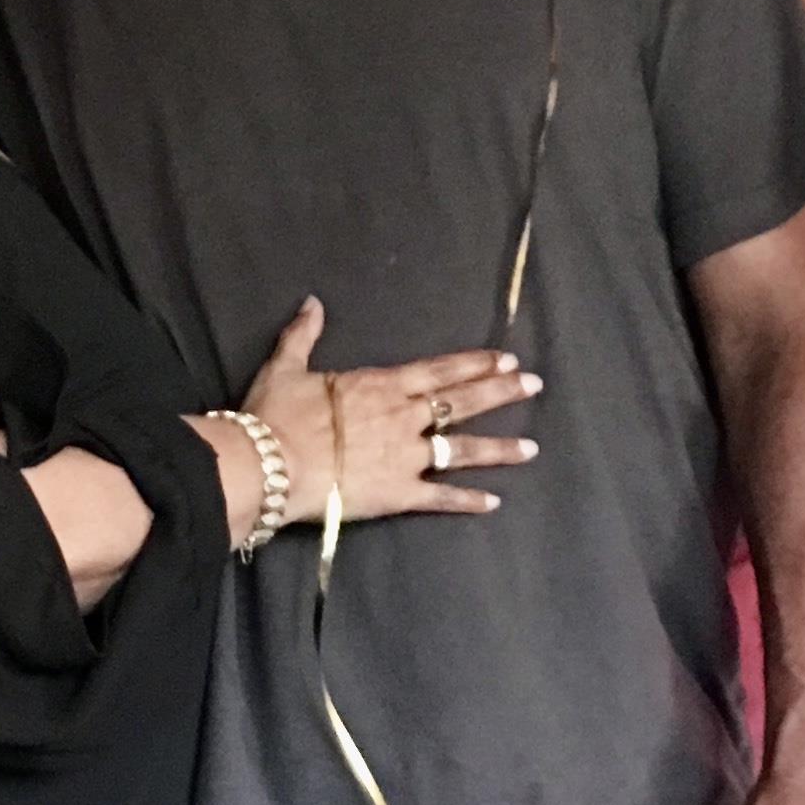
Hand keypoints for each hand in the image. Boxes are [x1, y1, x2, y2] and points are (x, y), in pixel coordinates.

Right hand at [242, 299, 541, 524]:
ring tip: (531, 448)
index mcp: (382, 386)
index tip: (505, 360)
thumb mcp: (286, 367)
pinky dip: (467, 501)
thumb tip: (312, 302)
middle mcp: (404, 417)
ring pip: (462, 450)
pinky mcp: (399, 494)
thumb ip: (303, 334)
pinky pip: (440, 497)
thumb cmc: (277, 415)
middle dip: (501, 393)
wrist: (271, 464)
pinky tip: (493, 502)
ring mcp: (406, 456)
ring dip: (499, 448)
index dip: (474, 364)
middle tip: (534, 386)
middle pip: (461, 402)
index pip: (439, 371)